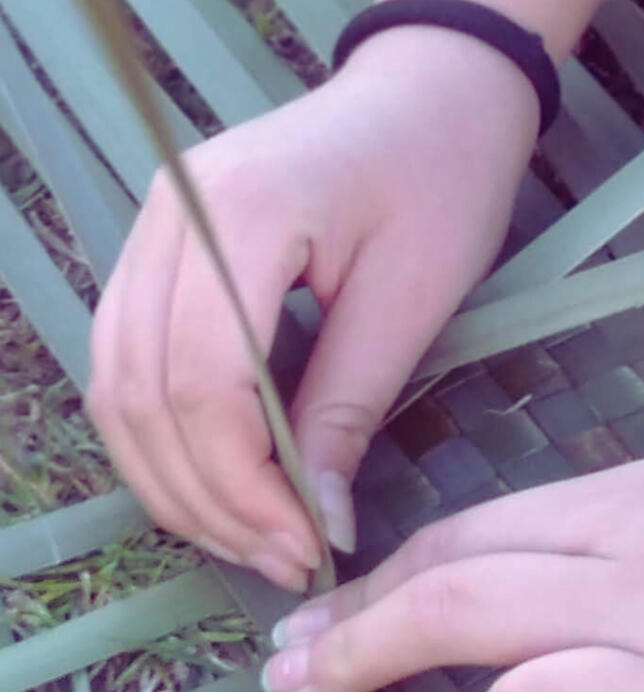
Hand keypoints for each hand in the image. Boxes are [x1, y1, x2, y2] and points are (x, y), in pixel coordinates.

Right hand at [86, 28, 537, 590]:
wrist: (429, 97)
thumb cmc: (442, 182)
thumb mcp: (410, 302)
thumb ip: (348, 410)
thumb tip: (320, 522)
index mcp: (240, 213)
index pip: (204, 385)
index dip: (246, 487)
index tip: (306, 548)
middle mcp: (169, 217)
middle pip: (144, 394)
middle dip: (208, 499)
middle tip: (278, 560)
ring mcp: (153, 228)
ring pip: (119, 387)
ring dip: (175, 480)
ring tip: (247, 537)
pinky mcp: (163, 251)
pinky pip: (131, 362)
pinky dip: (165, 437)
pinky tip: (216, 483)